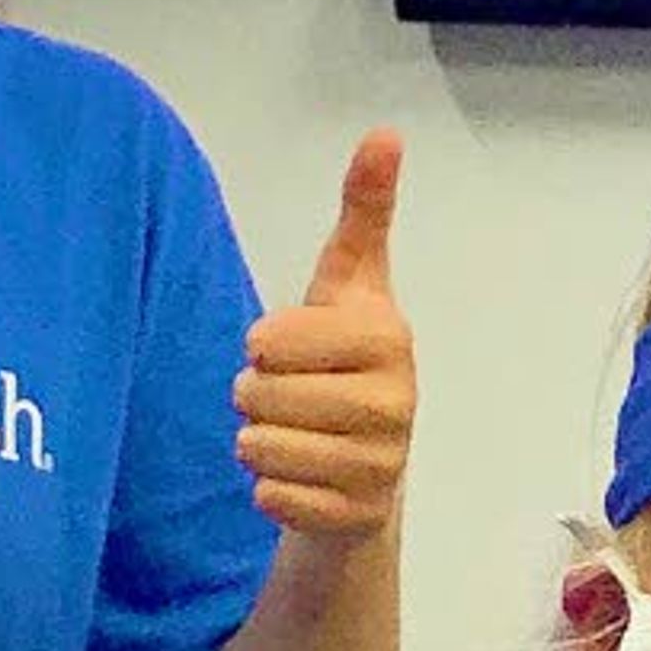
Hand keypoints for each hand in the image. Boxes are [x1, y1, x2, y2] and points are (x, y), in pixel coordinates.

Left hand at [236, 136, 414, 536]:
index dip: (263, 345)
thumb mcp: (350, 283)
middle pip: (258, 396)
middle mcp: (396, 404)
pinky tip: (300, 477)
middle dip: (254, 396)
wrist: (369, 463)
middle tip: (288, 396)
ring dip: (258, 442)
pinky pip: (272, 498)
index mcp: (389, 338)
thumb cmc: (344, 362)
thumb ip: (365, 211)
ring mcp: (382, 465)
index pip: (271, 340)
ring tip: (293, 434)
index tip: (289, 348)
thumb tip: (385, 132)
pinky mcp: (359, 518)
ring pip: (259, 449)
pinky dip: (270, 490)